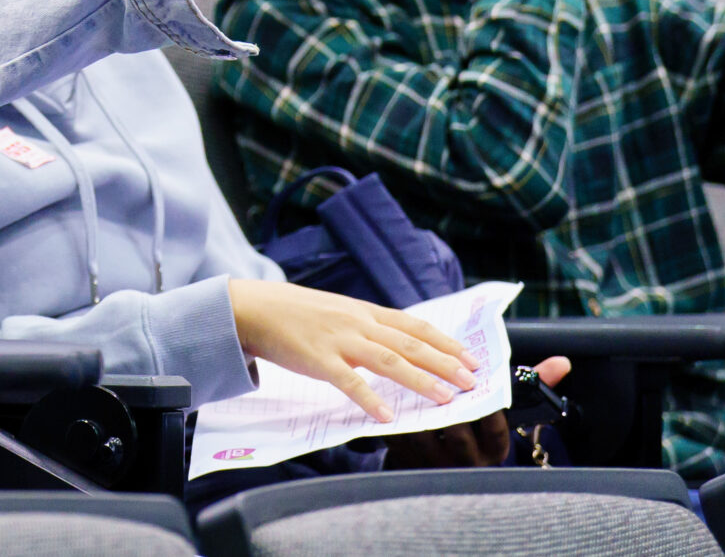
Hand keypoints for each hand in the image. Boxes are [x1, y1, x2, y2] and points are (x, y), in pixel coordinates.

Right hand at [227, 279, 477, 420]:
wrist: (253, 308)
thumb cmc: (294, 313)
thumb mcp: (336, 311)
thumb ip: (365, 326)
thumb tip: (396, 343)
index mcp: (364, 311)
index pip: (415, 325)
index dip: (445, 342)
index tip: (471, 357)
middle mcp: (357, 323)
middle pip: (410, 343)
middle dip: (445, 362)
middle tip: (471, 380)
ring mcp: (339, 340)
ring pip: (388, 360)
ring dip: (420, 379)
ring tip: (444, 397)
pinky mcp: (318, 359)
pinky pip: (349, 382)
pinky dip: (370, 399)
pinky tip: (387, 416)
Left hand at [386, 356, 569, 468]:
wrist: (436, 458)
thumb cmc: (474, 423)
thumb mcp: (500, 407)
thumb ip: (530, 382)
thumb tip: (562, 363)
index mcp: (493, 447)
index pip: (494, 428)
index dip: (484, 406)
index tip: (472, 380)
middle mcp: (467, 461)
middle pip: (458, 432)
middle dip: (447, 406)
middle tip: (435, 379)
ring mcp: (436, 464)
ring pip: (425, 435)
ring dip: (415, 409)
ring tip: (406, 382)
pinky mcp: (406, 461)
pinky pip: (397, 438)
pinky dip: (391, 416)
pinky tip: (383, 394)